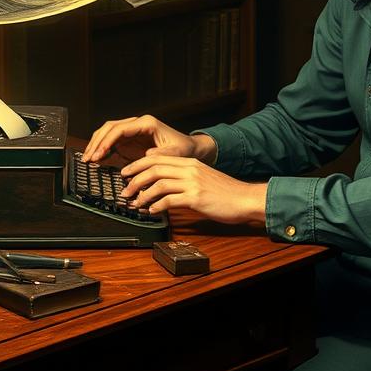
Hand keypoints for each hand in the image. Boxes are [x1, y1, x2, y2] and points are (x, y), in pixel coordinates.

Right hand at [82, 115, 211, 165]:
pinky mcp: (130, 140)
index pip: (120, 129)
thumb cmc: (183, 149)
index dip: (107, 141)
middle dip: (97, 142)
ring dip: (97, 144)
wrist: (189, 148)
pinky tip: (96, 159)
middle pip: (110, 128)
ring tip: (88, 159)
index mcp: (146, 123)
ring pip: (108, 132)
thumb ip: (161, 154)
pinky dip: (103, 149)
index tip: (99, 154)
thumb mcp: (174, 153)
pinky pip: (112, 141)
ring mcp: (132, 131)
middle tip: (88, 158)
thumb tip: (144, 156)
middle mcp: (137, 124)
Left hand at [120, 153, 266, 225]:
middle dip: (135, 180)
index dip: (137, 165)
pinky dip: (156, 206)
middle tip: (125, 190)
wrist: (245, 198)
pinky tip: (152, 211)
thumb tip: (162, 186)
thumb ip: (184, 178)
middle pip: (154, 169)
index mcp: (190, 162)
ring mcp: (192, 182)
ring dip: (143, 195)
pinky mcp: (196, 197)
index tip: (126, 174)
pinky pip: (169, 200)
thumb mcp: (203, 178)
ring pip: (159, 184)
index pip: (157, 159)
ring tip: (135, 204)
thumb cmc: (225, 192)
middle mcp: (189, 169)